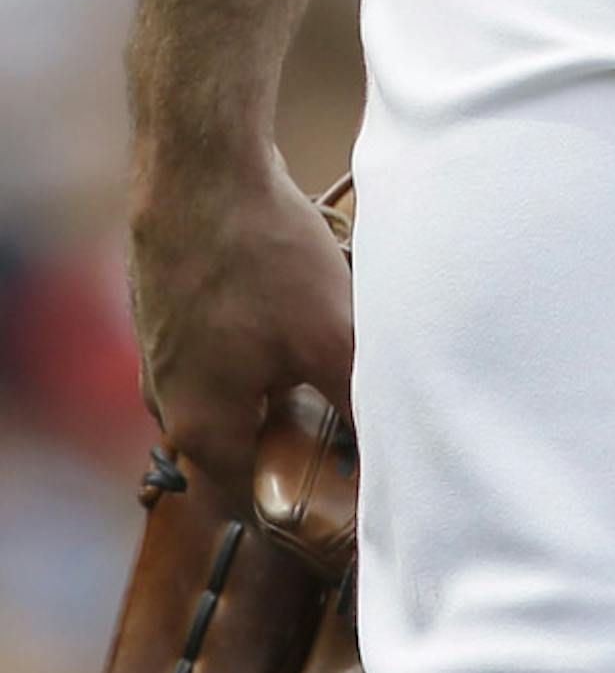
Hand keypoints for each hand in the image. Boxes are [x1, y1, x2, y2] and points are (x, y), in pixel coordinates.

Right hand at [128, 144, 354, 491]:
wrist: (198, 165)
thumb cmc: (258, 256)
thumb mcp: (328, 338)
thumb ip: (355, 406)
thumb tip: (391, 455)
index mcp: (199, 429)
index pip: (257, 503)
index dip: (311, 507)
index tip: (356, 498)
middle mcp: (170, 401)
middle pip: (247, 446)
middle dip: (303, 438)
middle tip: (357, 423)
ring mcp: (166, 352)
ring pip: (239, 392)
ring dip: (287, 384)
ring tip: (336, 354)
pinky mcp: (173, 308)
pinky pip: (226, 349)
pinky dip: (266, 343)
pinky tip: (302, 307)